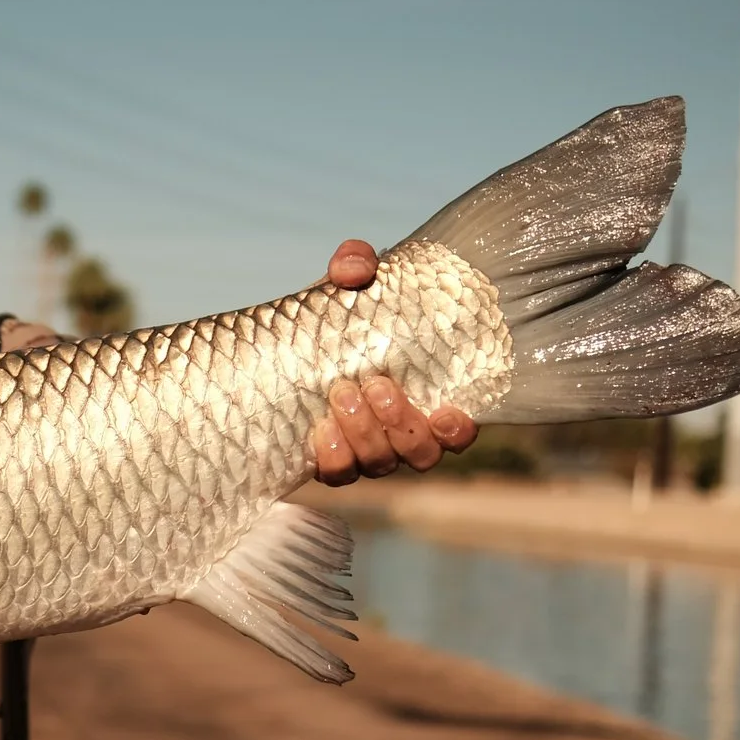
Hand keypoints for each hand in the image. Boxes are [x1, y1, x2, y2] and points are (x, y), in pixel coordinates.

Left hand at [311, 239, 477, 484]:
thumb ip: (355, 264)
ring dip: (366, 434)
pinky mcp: (328, 460)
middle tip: (374, 384)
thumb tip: (355, 269)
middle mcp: (400, 432)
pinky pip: (338, 475)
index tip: (447, 412)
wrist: (281, 342)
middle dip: (401, 425)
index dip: (458, 432)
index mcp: (422, 396)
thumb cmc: (334, 315)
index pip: (456, 432)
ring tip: (342, 393)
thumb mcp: (347, 285)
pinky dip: (333, 457)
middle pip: (421, 454)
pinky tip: (321, 429)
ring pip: (381, 465)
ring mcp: (365, 450)